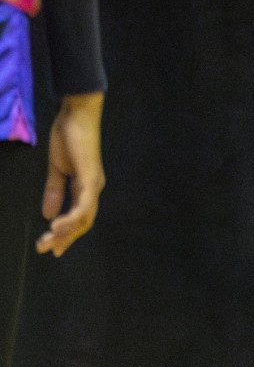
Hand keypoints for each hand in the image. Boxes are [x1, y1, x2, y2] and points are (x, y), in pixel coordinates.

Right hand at [36, 91, 104, 256]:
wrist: (75, 116)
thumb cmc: (67, 138)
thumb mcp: (56, 169)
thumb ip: (54, 191)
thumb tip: (48, 214)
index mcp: (85, 189)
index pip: (78, 218)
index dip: (67, 234)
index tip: (52, 248)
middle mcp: (93, 191)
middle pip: (83, 223)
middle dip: (65, 238)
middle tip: (47, 250)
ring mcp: (94, 185)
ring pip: (84, 217)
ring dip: (66, 231)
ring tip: (50, 240)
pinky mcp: (91, 178)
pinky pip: (84, 203)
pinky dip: (73, 216)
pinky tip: (59, 225)